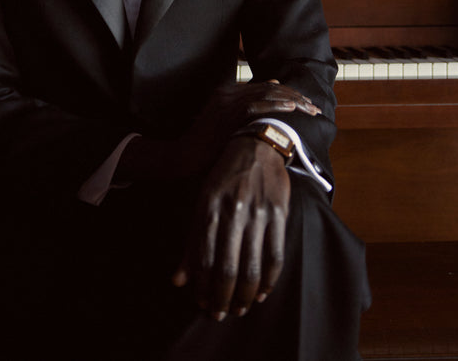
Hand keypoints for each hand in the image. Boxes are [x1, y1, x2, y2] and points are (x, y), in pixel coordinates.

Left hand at [172, 134, 290, 319]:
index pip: (204, 258)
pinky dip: (269, 279)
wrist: (256, 144)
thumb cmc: (224, 175)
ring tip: (240, 308)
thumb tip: (179, 280)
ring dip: (246, 295)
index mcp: (209, 207)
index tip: (203, 305)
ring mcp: (258, 212)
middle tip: (221, 313)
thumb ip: (192, 241)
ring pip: (252, 266)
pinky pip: (275, 254)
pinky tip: (262, 292)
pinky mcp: (279, 213)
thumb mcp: (201, 200)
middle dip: (223, 297)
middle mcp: (233, 211)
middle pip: (227, 268)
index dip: (203, 287)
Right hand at [177, 79, 318, 174]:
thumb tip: (272, 93)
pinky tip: (292, 107)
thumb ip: (245, 111)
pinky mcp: (227, 113)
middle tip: (313, 106)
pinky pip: (257, 105)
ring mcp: (227, 101)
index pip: (264, 87)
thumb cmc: (207, 145)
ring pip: (266, 94)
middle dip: (294, 96)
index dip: (288, 93)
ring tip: (309, 107)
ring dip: (291, 99)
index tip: (305, 103)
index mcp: (227, 92)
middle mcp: (228, 92)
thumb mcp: (227, 124)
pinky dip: (276, 104)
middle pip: (268, 88)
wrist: (184, 156)